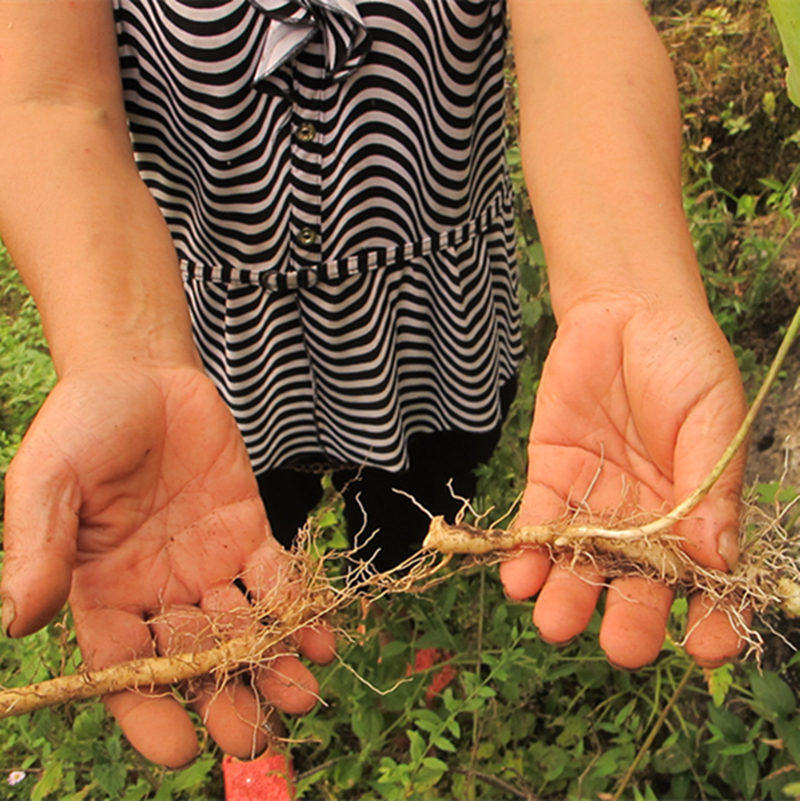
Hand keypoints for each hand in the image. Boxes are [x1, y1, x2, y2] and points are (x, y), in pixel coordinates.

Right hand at [2, 364, 334, 766]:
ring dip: (273, 664)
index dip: (150, 712)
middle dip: (225, 699)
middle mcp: (158, 590)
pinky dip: (298, 608)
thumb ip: (39, 547)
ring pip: (243, 628)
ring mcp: (207, 563)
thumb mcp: (47, 482)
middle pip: (193, 661)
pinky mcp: (247, 529)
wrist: (140, 374)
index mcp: (102, 594)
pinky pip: (275, 578)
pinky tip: (321, 638)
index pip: (125, 671)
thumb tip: (18, 621)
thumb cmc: (83, 426)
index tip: (182, 749)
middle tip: (255, 738)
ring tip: (302, 697)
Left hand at [500, 299, 746, 668]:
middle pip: (638, 584)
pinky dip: (526, 554)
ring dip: (567, 598)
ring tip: (555, 622)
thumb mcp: (713, 418)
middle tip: (620, 646)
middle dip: (629, 619)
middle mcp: (645, 520)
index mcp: (697, 512)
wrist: (623, 312)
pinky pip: (537, 525)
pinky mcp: (551, 477)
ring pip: (580, 564)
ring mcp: (595, 502)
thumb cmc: (683, 362)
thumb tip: (721, 561)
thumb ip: (712, 488)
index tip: (702, 648)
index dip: (709, 620)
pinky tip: (519, 580)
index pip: (708, 582)